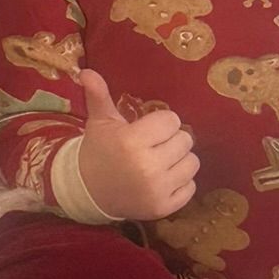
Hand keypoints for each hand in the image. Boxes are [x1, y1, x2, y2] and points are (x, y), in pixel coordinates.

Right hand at [76, 70, 198, 221]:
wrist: (89, 191)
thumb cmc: (99, 151)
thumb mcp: (100, 122)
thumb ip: (98, 95)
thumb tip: (86, 70)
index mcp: (131, 141)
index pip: (172, 121)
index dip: (161, 123)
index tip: (147, 130)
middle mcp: (147, 166)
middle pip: (185, 140)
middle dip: (171, 140)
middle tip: (154, 146)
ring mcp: (157, 190)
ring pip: (192, 163)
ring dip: (179, 160)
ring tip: (160, 162)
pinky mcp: (164, 208)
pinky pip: (191, 187)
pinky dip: (180, 182)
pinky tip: (162, 180)